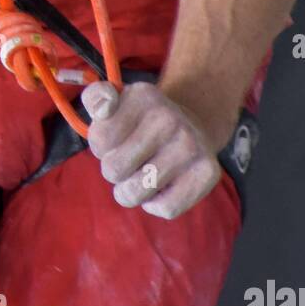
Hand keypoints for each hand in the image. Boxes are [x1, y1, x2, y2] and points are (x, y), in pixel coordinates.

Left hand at [81, 80, 221, 219]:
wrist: (190, 125)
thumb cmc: (140, 121)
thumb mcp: (115, 102)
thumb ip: (96, 98)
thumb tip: (104, 107)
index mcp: (142, 96)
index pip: (100, 140)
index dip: (100, 147)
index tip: (115, 139)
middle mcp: (169, 118)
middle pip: (114, 170)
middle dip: (113, 172)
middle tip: (127, 161)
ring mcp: (191, 145)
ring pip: (137, 193)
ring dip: (130, 191)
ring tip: (139, 176)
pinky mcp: (208, 171)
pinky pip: (166, 208)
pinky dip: (155, 205)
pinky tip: (159, 188)